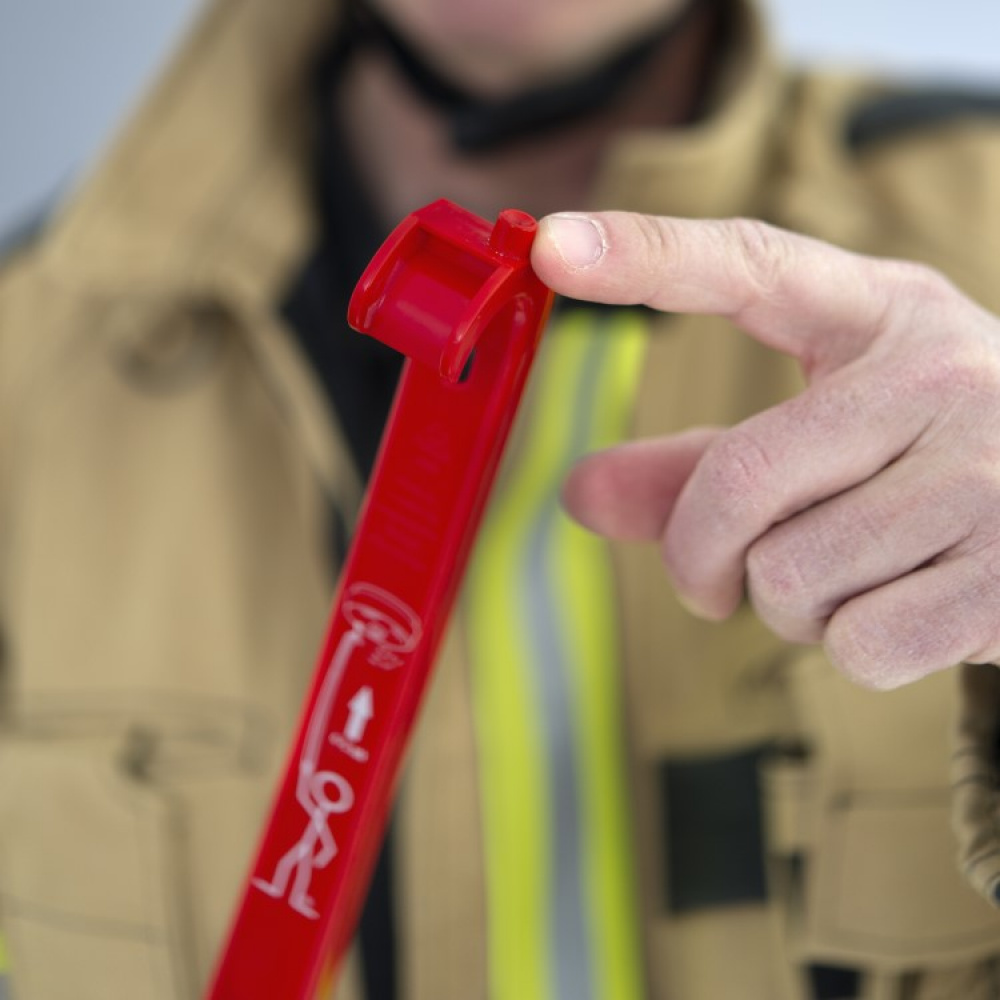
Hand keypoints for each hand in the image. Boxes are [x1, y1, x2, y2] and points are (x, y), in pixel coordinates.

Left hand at [531, 212, 999, 689]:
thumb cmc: (925, 464)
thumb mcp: (822, 435)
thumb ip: (694, 467)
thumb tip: (578, 493)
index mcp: (877, 316)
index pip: (747, 267)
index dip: (644, 256)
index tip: (552, 246)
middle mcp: (940, 373)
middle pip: (735, 484)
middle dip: (698, 558)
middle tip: (713, 578)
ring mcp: (989, 473)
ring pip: (789, 580)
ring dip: (788, 607)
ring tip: (852, 573)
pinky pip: (858, 644)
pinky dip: (851, 648)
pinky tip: (905, 607)